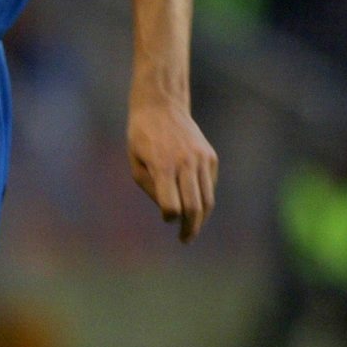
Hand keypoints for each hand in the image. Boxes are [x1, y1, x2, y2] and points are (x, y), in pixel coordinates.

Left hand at [127, 96, 218, 242]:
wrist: (162, 106)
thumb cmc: (142, 137)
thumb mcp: (136, 163)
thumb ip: (151, 188)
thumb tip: (170, 211)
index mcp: (164, 166)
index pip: (172, 204)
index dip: (170, 216)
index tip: (166, 218)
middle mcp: (186, 163)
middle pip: (195, 206)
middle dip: (190, 227)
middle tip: (185, 240)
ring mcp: (202, 159)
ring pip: (207, 198)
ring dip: (201, 218)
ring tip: (191, 230)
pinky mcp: (210, 157)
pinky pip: (209, 185)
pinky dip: (203, 198)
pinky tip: (194, 205)